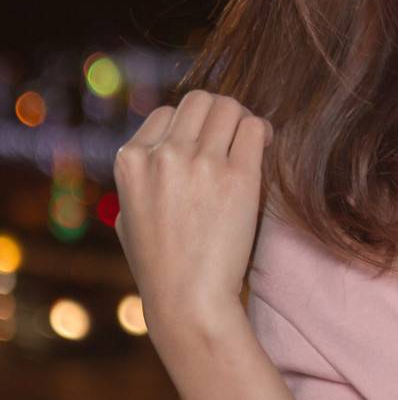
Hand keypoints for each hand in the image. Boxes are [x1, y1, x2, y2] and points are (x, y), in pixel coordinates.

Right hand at [113, 90, 274, 340]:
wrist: (188, 298)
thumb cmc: (161, 263)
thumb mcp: (130, 213)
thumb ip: (142, 175)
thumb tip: (163, 145)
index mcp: (130, 160)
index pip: (167, 112)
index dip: (191, 125)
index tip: (206, 143)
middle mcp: (163, 155)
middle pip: (200, 101)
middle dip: (220, 113)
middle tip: (234, 135)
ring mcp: (201, 163)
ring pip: (230, 107)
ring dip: (243, 119)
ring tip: (252, 141)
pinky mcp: (238, 176)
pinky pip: (255, 129)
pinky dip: (262, 133)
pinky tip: (265, 148)